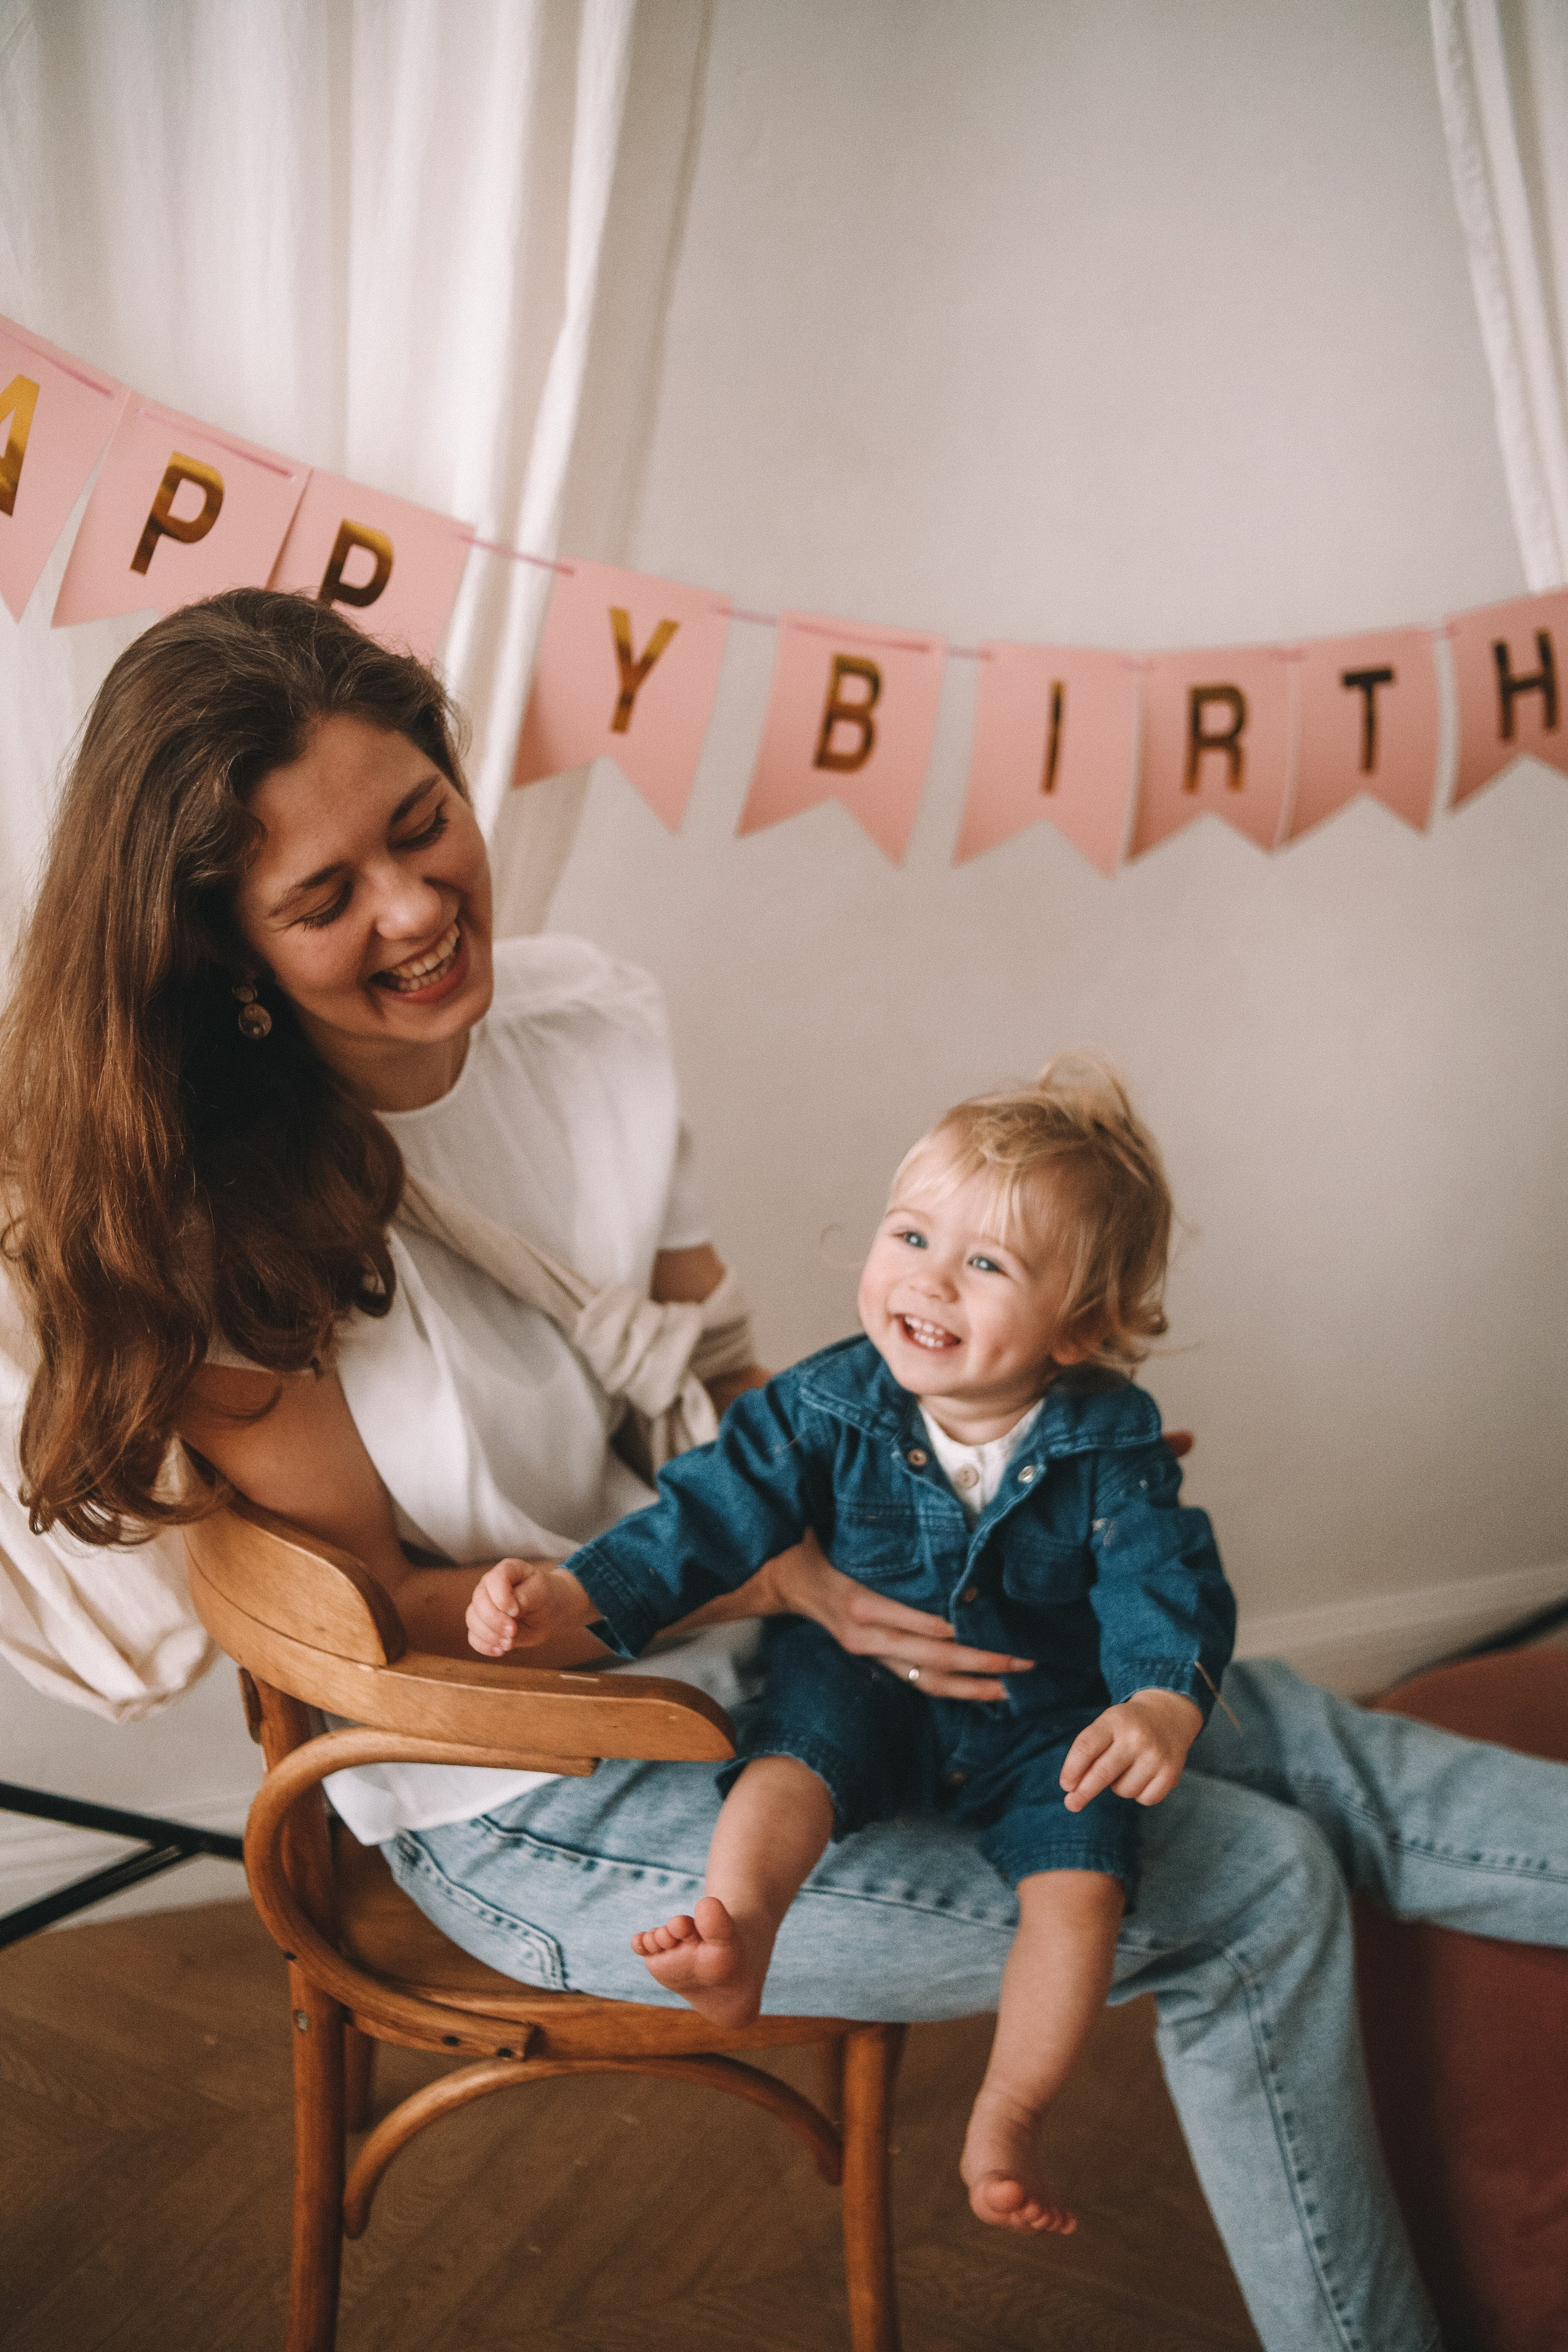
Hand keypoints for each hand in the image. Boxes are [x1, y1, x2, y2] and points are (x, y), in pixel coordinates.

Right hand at [466, 1558, 592, 1657]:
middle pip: (479, 1601)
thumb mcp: (542, 1592)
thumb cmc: (546, 1596)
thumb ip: (524, 1597)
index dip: (501, 1598)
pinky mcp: (483, 1625)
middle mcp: (490, 1586)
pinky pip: (473, 1636)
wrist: (550, 1612)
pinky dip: (484, 1646)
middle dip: (495, 1620)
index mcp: (507, 1571)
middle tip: (513, 1631)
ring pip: (473, 1620)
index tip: (516, 1611)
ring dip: (490, 1635)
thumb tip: (507, 1611)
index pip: (494, 1580)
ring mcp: (484, 1605)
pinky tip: (500, 1650)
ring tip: (510, 1643)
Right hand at [765, 1532, 1033, 1701]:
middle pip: (932, 1656)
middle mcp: (865, 1635)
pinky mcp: (875, 1661)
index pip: (917, 1620)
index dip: (957, 1625)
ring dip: (974, 1685)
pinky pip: (918, 1682)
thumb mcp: (839, 1529)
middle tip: (1025, 1658)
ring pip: (928, 1679)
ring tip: (1015, 1685)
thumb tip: (932, 1505)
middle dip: (981, 1659)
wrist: (782, 1579)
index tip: (997, 1620)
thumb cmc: (818, 1544)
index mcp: (858, 1600)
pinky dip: (954, 1689)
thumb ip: (881, 1530)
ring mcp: (870, 1653)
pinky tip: (986, 1690)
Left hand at [1060, 1688, 1202, 1811]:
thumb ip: (1089, 1751)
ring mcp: (1156, 1756)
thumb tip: (1073, 1788)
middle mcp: (1136, 1737)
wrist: (1168, 1715)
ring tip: (1126, 1768)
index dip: (1072, 1769)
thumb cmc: (1127, 1726)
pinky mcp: (1171, 1773)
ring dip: (1117, 1787)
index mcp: (1115, 1721)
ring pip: (1122, 1790)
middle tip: (1071, 1804)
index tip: (1065, 1785)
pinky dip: (1139, 1793)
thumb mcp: (1107, 1725)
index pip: (1086, 1747)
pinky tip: (1143, 1776)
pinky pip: (1143, 1799)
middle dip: (1083, 1793)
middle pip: (1102, 1773)